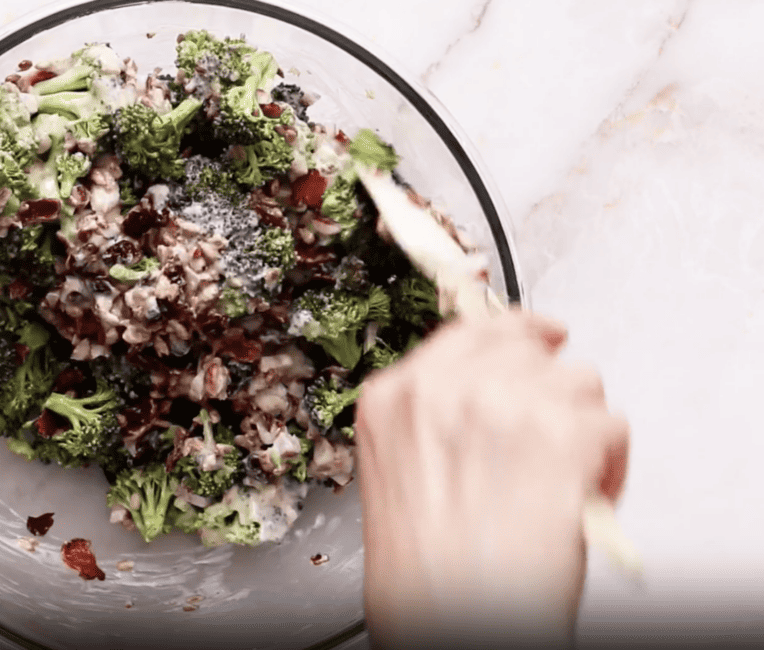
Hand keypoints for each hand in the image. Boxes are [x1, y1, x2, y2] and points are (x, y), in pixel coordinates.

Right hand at [355, 311, 628, 648]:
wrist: (451, 622)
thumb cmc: (424, 576)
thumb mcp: (399, 473)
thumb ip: (437, 418)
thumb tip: (493, 391)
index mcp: (393, 398)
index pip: (468, 331)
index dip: (515, 337)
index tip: (537, 336)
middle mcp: (444, 388)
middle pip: (528, 347)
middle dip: (548, 389)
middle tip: (550, 438)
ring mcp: (504, 404)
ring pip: (578, 380)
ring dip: (581, 427)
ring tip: (560, 481)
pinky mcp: (563, 432)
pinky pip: (611, 423)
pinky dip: (609, 465)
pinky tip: (580, 498)